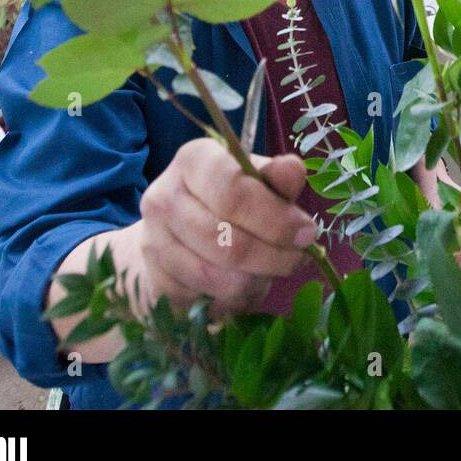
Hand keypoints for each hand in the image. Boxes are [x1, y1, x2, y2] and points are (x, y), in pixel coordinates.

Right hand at [130, 138, 316, 314]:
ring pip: (216, 276)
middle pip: (226, 239)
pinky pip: (204, 300)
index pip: (232, 190)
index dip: (275, 217)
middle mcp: (163, 197)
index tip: (307, 233)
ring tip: (272, 270)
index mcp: (193, 160)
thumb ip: (278, 179)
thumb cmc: (230, 200)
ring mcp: (153, 241)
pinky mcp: (155, 281)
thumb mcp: (259, 181)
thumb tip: (293, 170)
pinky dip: (234, 299)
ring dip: (256, 280)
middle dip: (273, 255)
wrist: (179, 234)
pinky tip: (246, 285)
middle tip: (298, 259)